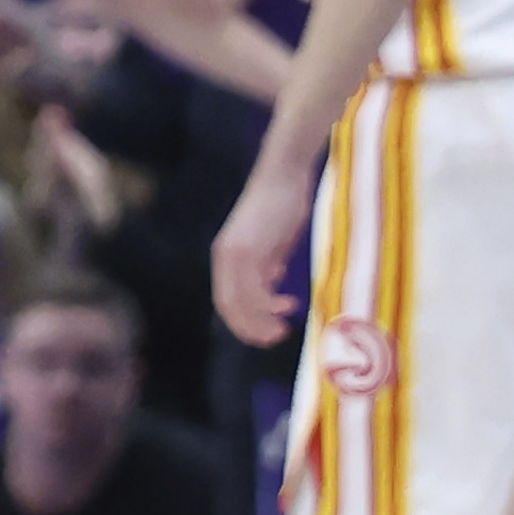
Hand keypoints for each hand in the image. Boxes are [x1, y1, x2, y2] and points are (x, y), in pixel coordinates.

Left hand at [210, 153, 311, 348]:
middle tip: (275, 338)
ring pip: (242, 301)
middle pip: (229, 307)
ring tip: (284, 327)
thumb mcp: (272, 243)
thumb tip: (271, 286)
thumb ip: (268, 265)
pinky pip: (255, 287)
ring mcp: (235, 252)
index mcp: (226, 257)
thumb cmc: (281, 206)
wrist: (283, 175)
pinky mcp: (250, 247)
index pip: (226, 302)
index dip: (245, 323)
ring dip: (262, 320)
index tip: (267, 334)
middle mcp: (225, 257)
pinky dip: (270, 303)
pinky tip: (288, 303)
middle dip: (251, 328)